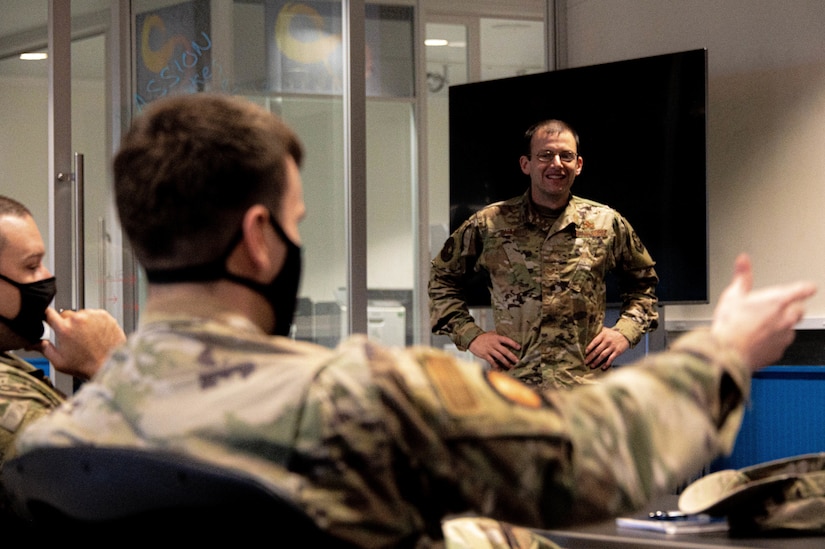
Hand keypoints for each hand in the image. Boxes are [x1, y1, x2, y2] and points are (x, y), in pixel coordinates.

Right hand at [30, 307, 126, 379]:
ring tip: (86, 337)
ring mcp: (92, 316)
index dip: (46, 315)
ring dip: (81, 322)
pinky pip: (94, 314)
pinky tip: (95, 333)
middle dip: (66, 323)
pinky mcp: (104, 315)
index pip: (48, 313)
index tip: (46, 317)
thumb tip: (32, 343)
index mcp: (64, 329)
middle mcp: (78, 319)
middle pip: (65, 314)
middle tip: (72, 337)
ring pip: (81, 314)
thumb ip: (44, 349)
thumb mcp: (60, 361)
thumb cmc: (86, 365)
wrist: (111, 363)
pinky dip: (93, 321)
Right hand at [468, 331, 520, 369]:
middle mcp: (494, 344)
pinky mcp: (485, 355)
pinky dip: (496, 366)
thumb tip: (504, 335)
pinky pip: (492, 361)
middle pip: (505, 351)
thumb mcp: (490, 333)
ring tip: (511, 366)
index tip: (519, 347)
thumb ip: (497, 335)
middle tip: (517, 361)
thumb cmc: (481, 337)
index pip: (507, 340)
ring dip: (506, 363)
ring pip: (500, 357)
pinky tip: (500, 369)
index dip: (513, 344)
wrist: (471, 339)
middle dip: (512, 357)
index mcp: (496, 338)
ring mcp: (489, 349)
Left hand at [585, 327, 629, 369]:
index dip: (589, 347)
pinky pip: (611, 359)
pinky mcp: (617, 352)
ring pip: (603, 355)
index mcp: (603, 335)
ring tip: (592, 366)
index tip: (586, 352)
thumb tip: (588, 332)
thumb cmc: (613, 334)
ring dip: (597, 361)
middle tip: (586, 362)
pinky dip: (607, 364)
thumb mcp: (606, 330)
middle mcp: (607, 341)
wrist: (626, 335)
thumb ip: (598, 331)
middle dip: (591, 357)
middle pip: (597, 350)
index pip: (594, 342)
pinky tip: (603, 368)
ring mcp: (612, 347)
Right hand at [711, 254, 815, 370]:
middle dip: (789, 309)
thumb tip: (743, 260)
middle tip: (771, 309)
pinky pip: (780, 344)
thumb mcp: (732, 295)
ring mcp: (784, 337)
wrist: (728, 353)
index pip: (803, 289)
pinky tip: (756, 340)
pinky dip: (772, 342)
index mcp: (777, 301)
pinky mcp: (778, 352)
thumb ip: (742, 276)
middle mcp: (786, 319)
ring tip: (758, 326)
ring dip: (780, 326)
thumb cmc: (731, 325)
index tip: (807, 288)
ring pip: (790, 329)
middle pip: (799, 310)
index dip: (805, 288)